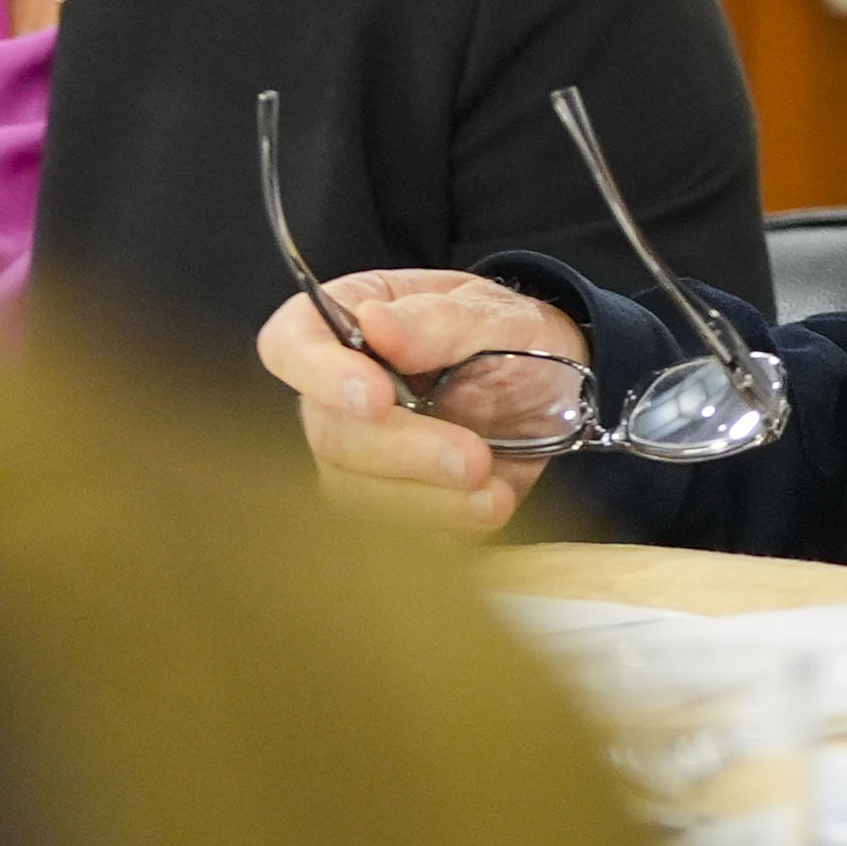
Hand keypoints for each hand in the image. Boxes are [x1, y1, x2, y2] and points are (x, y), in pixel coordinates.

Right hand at [252, 270, 587, 536]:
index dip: (318, 374)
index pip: (292, 344)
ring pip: (355, 492)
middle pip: (330, 433)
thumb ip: (436, 319)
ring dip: (427, 498)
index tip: (374, 397)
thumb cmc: (509, 335)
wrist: (554, 390)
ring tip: (493, 488)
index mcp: (349, 320)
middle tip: (472, 458)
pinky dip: (446, 524)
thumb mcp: (491, 312)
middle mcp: (337, 391)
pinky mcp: (391, 505)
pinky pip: (396, 532)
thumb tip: (374, 322)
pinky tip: (490, 504)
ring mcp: (359, 455)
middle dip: (402, 452)